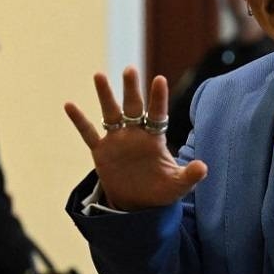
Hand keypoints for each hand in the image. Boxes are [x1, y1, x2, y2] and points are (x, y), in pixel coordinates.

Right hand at [64, 66, 207, 209]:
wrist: (138, 205)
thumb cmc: (161, 191)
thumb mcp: (178, 185)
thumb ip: (190, 175)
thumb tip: (203, 167)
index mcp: (155, 138)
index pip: (158, 114)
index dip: (158, 98)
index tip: (160, 79)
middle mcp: (136, 134)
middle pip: (133, 107)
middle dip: (131, 89)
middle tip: (129, 69)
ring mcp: (117, 141)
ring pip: (110, 113)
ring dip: (105, 95)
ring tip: (99, 75)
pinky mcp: (101, 152)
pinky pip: (89, 133)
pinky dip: (79, 120)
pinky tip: (69, 105)